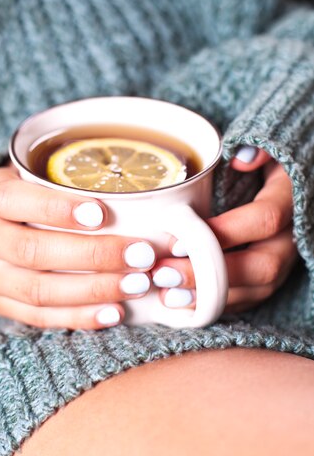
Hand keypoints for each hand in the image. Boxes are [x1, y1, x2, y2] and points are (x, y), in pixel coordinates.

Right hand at [0, 165, 155, 329]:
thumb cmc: (20, 200)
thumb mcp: (28, 179)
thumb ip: (64, 183)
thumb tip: (136, 195)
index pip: (14, 200)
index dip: (57, 209)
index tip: (102, 214)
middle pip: (33, 251)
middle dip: (93, 255)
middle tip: (140, 254)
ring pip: (38, 290)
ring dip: (93, 289)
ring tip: (137, 284)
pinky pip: (38, 317)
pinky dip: (79, 317)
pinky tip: (114, 311)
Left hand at [151, 149, 297, 312]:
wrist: (279, 187)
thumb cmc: (261, 166)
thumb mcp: (265, 149)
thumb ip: (256, 149)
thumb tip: (241, 158)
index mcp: (289, 201)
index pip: (263, 220)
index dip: (223, 232)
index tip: (177, 240)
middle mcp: (291, 239)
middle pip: (261, 267)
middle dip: (210, 275)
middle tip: (163, 274)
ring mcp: (282, 263)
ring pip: (254, 291)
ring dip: (209, 298)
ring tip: (165, 294)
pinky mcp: (267, 280)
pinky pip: (246, 301)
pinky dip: (214, 305)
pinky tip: (180, 303)